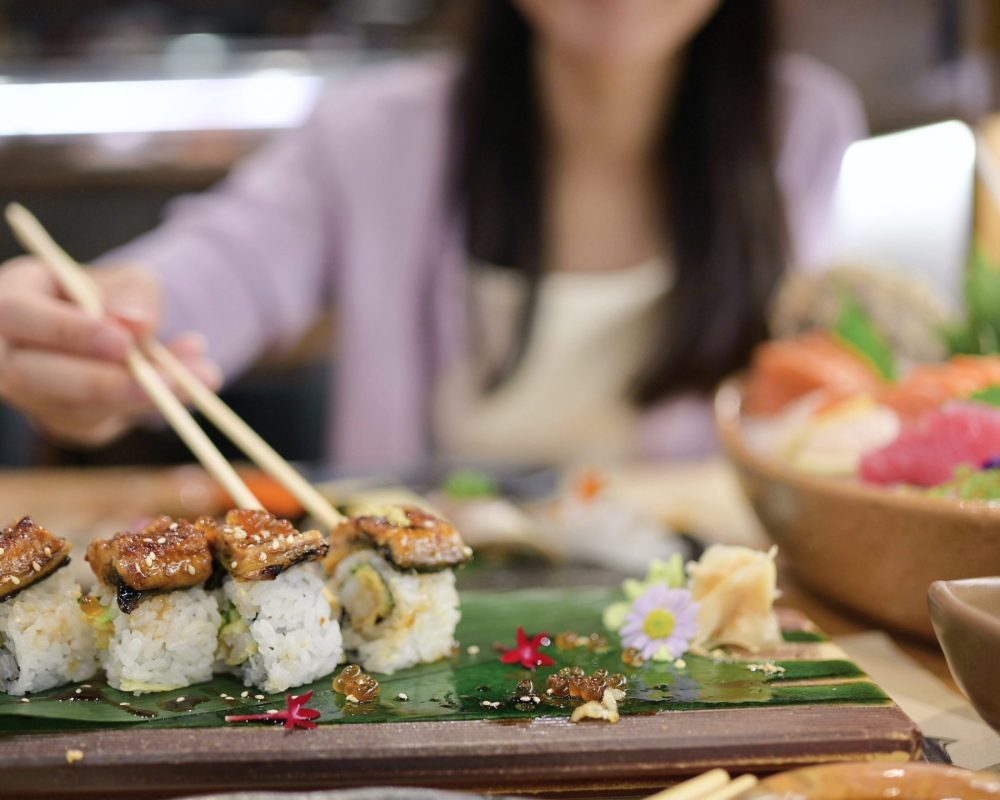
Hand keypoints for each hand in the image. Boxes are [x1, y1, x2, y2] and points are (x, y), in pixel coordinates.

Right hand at [0, 257, 221, 446]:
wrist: (117, 328)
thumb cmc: (112, 295)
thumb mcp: (127, 279)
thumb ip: (132, 294)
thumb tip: (136, 324)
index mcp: (8, 301)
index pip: (18, 316)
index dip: (68, 332)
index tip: (122, 343)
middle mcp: (6, 354)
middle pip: (35, 377)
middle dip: (108, 383)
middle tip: (172, 382)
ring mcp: (32, 396)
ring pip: (77, 408)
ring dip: (147, 396)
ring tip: (206, 374)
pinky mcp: (67, 424)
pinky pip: (106, 423)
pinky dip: (154, 406)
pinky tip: (194, 385)